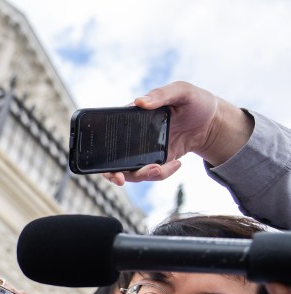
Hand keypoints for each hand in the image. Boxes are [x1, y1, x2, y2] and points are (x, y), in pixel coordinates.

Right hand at [103, 81, 251, 185]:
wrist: (214, 122)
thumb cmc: (196, 101)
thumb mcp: (182, 91)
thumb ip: (161, 94)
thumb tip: (139, 102)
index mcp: (133, 117)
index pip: (110, 132)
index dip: (102, 148)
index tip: (107, 160)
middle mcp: (134, 136)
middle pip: (113, 159)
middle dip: (112, 174)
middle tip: (120, 179)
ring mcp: (144, 151)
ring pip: (131, 171)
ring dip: (141, 175)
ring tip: (157, 168)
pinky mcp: (157, 161)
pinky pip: (152, 174)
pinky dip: (162, 174)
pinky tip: (177, 164)